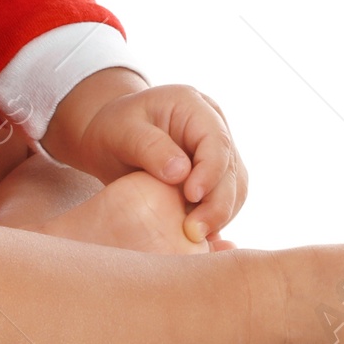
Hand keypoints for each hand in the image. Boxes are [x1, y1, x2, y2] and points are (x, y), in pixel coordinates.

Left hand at [75, 84, 246, 243]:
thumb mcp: (121, 130)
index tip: (191, 196)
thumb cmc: (112, 127)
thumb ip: (149, 146)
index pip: (216, 142)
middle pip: (231, 170)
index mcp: (194, 106)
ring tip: (193, 236)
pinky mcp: (214, 177)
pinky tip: (195, 237)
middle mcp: (213, 127)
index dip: (210, 172)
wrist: (110, 138)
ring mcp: (216, 153)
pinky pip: (225, 202)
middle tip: (194, 231)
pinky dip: (213, 220)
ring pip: (234, 189)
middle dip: (217, 203)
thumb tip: (182, 174)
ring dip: (218, 215)